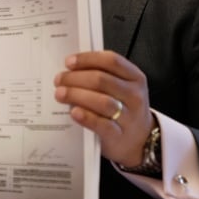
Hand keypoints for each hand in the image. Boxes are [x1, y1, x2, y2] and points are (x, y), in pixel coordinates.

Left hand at [53, 50, 154, 166]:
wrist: (139, 139)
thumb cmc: (123, 107)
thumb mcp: (121, 87)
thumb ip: (102, 75)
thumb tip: (70, 68)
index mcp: (135, 77)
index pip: (111, 61)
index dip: (88, 59)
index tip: (68, 62)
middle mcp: (134, 95)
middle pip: (102, 80)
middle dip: (76, 78)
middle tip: (59, 80)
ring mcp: (129, 117)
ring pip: (103, 102)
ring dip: (77, 95)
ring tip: (60, 94)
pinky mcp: (119, 136)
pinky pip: (102, 125)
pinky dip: (86, 117)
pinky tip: (74, 112)